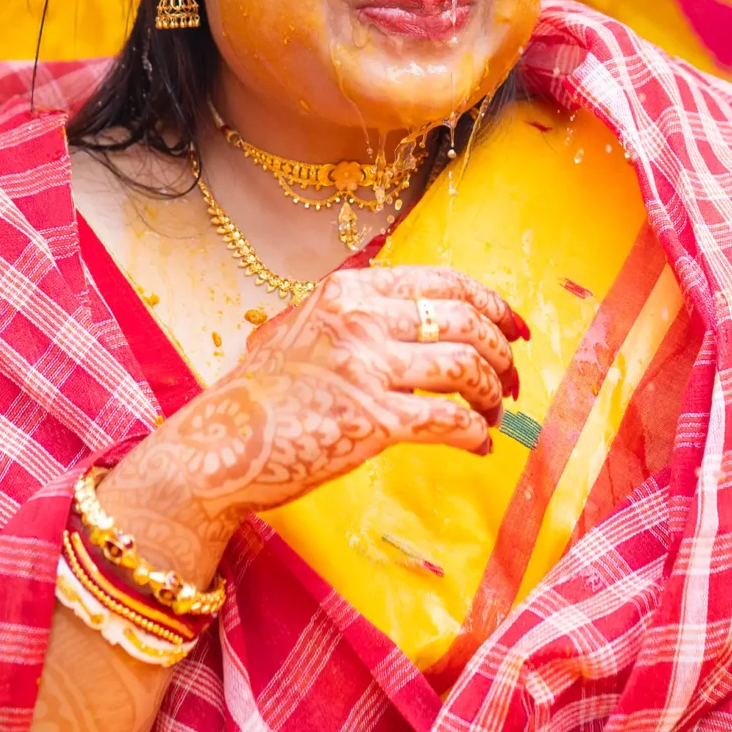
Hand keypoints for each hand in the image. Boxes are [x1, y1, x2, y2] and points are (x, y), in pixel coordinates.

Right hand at [95, 264, 527, 577]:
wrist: (217, 449)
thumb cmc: (257, 397)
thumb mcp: (298, 328)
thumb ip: (348, 312)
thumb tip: (404, 311)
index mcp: (346, 292)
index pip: (442, 281)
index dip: (491, 301)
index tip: (514, 326)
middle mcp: (359, 320)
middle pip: (464, 319)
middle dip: (502, 350)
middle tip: (514, 378)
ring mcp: (367, 368)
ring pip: (465, 366)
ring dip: (493, 392)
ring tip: (495, 412)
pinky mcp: (373, 420)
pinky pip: (449, 420)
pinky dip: (475, 433)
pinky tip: (479, 444)